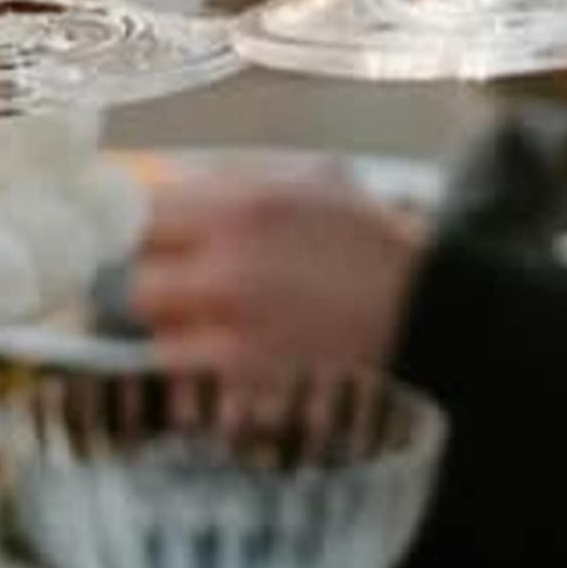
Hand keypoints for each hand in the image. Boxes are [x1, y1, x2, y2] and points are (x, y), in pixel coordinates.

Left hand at [131, 164, 427, 383]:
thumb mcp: (304, 182)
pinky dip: (206, 373)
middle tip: (181, 284)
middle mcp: (229, 271)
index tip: (149, 236)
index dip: (139, 227)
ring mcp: (239, 335)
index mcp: (240, 209)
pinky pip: (197, 380)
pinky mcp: (255, 386)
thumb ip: (230, 183)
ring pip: (161, 340)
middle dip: (158, 284)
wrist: (427, 311)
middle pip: (139, 283)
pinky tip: (238, 356)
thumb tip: (161, 185)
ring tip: (215, 325)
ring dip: (179, 334)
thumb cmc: (370, 242)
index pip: (141, 216)